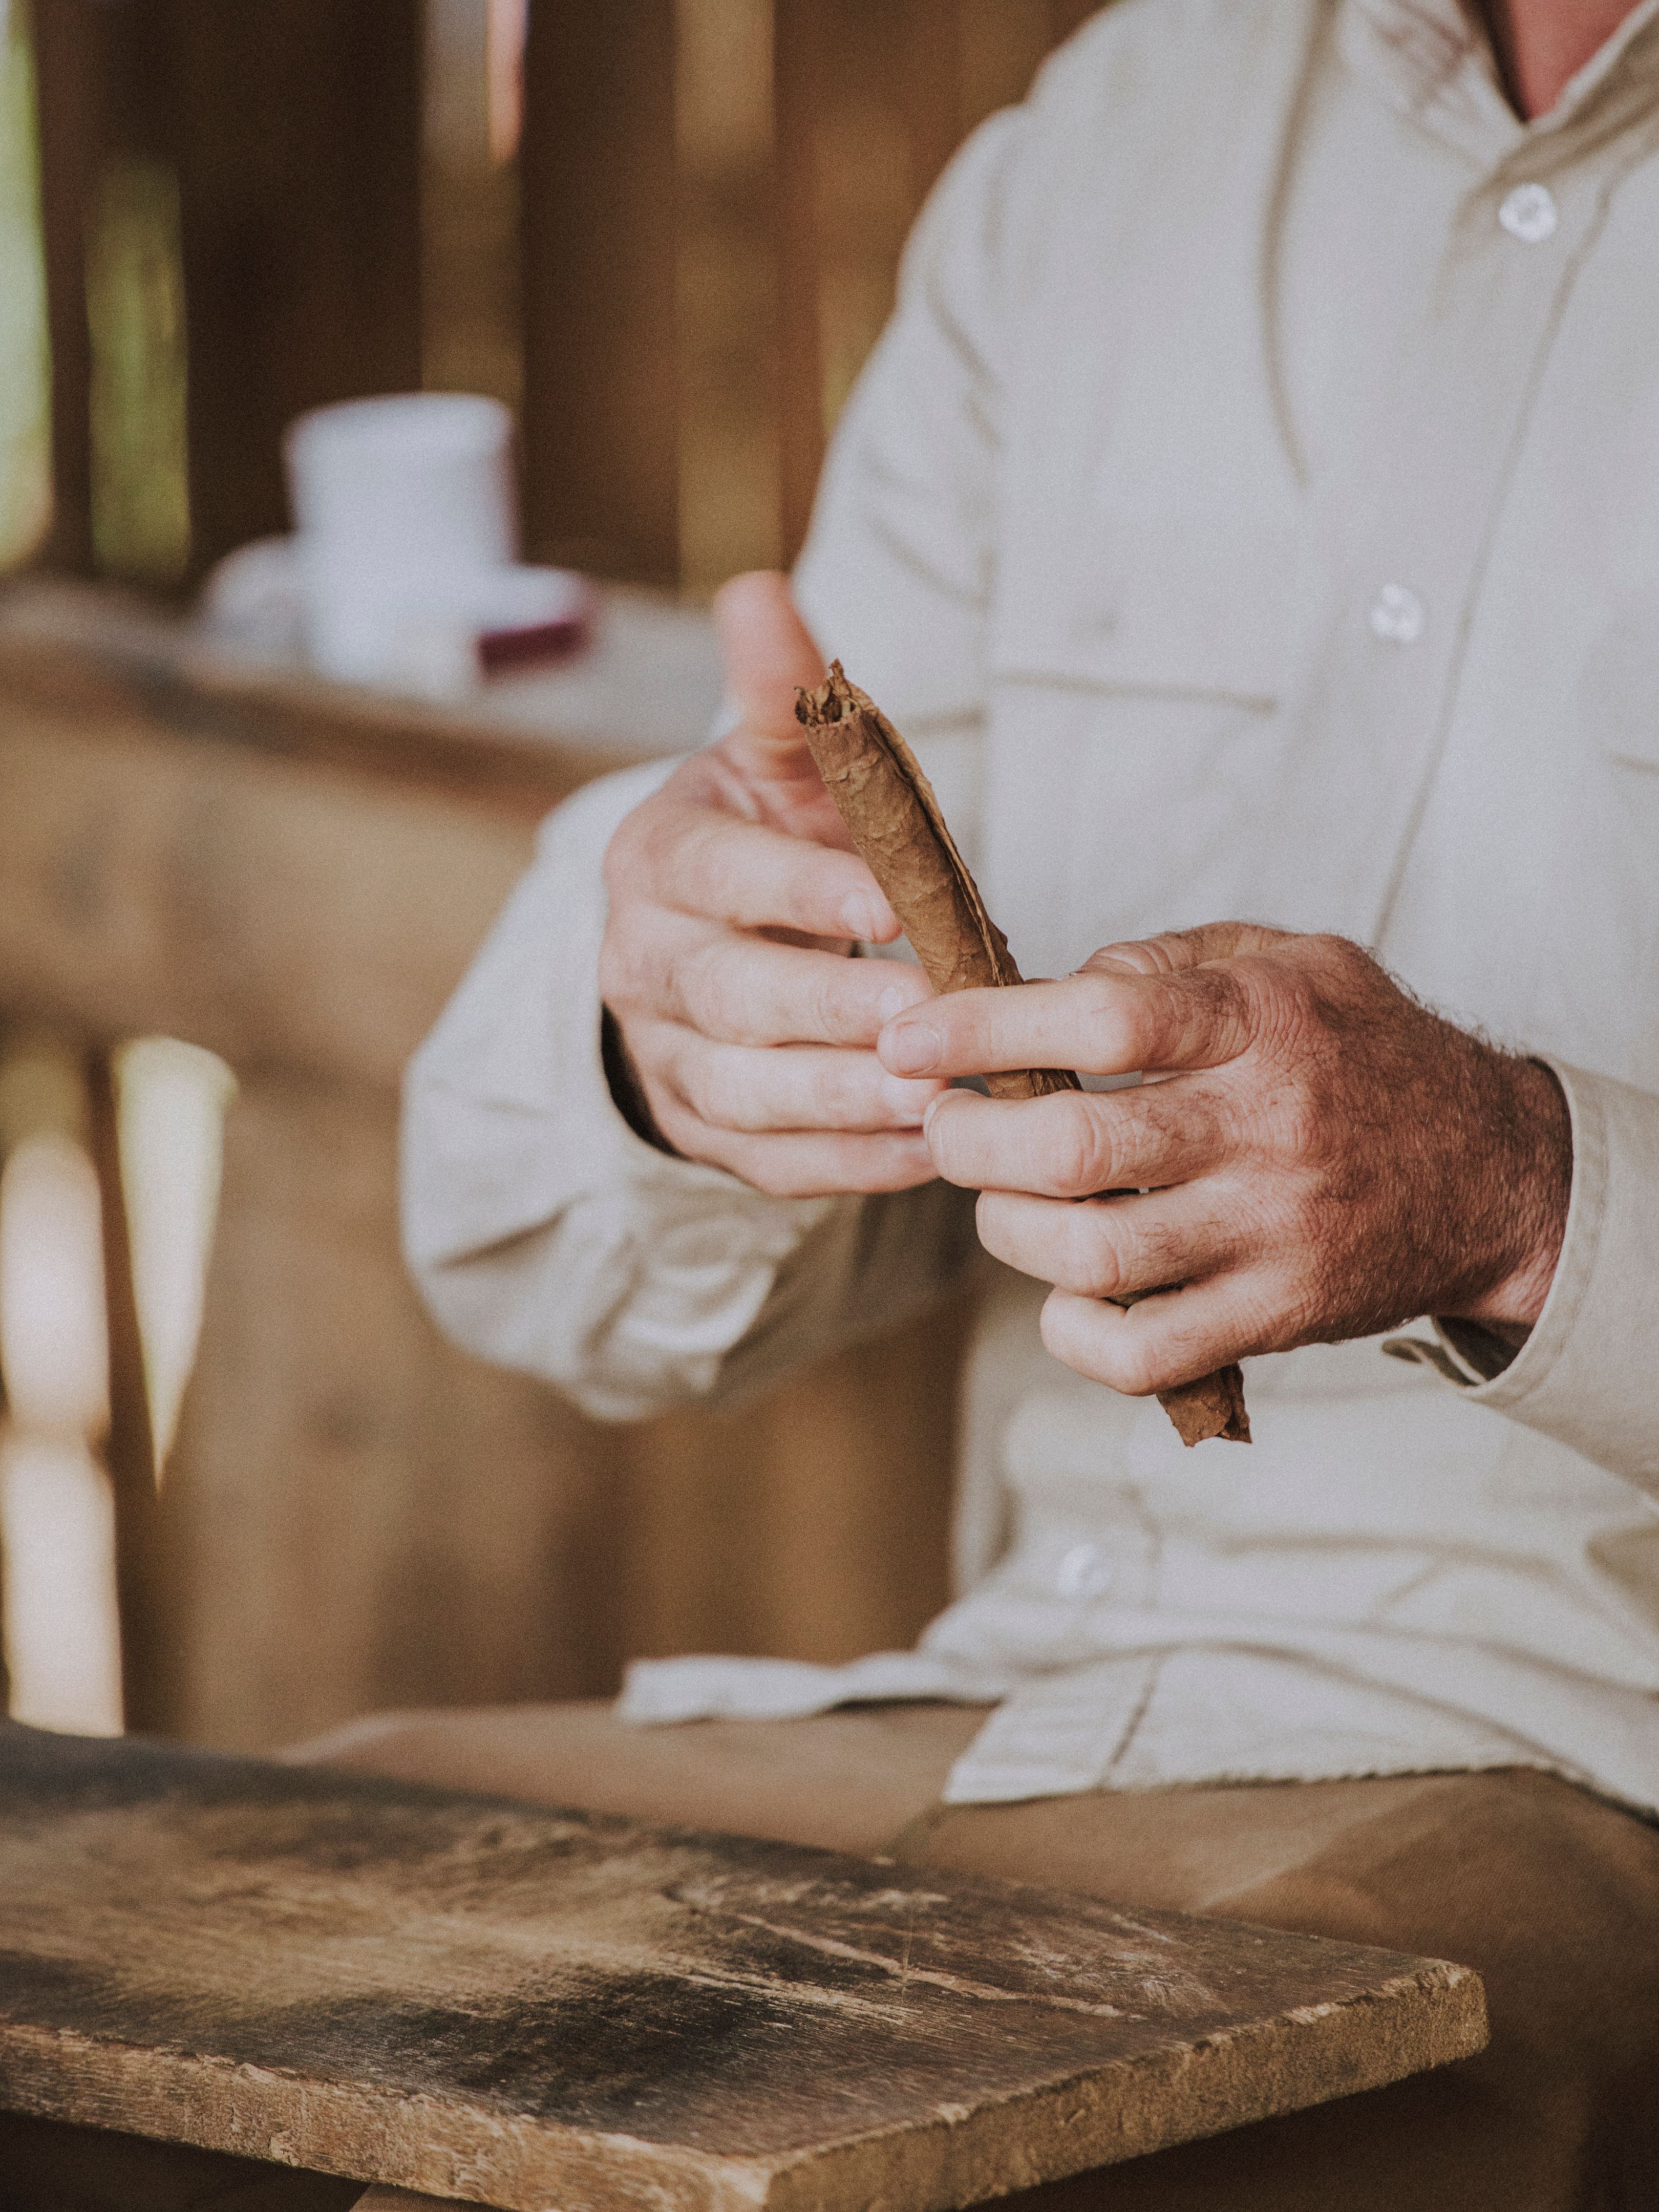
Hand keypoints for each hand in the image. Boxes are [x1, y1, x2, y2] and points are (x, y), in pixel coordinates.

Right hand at [599, 573, 944, 1195]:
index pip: (715, 878)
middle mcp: (642, 963)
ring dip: (842, 1103)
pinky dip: (850, 1166)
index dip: (799, 894)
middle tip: (925, 1025)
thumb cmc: (775, 839)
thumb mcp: (778, 760)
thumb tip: (760, 588)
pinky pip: (771, 1163)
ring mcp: (666, 1057)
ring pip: (743, 1094)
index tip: (890, 908)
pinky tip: (928, 1155)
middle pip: (726, 998)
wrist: (721, 939)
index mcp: (657, 861)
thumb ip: (782, 690)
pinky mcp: (704, 1131)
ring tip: (938, 1104)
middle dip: (828, 1014)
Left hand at [877, 924, 1571, 1393]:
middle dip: (970, 1140)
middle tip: (944, 1125)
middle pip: (1073, 1146)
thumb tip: (1045, 989)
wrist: (1495, 1172)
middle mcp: (1267, 1129)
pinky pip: (1144, 1352)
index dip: (983, 1028)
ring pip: (1093, 1255)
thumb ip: (1168, 962)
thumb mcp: (1289, 961)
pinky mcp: (1277, 1316)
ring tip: (997, 1200)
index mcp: (1262, 1022)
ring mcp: (1273, 1233)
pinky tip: (1062, 1293)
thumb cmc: (1364, 1053)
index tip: (908, 1038)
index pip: (1101, 1018)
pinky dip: (1073, 1332)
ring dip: (1007, 1231)